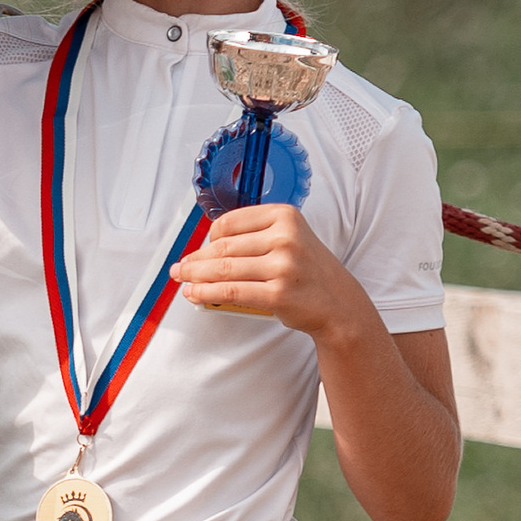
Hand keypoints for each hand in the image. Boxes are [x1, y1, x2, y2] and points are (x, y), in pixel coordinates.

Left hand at [172, 203, 381, 341]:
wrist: (340, 304)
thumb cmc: (308, 271)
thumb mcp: (290, 238)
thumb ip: (255, 236)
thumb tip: (206, 247)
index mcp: (285, 215)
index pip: (230, 222)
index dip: (208, 238)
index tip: (199, 248)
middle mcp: (285, 237)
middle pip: (224, 247)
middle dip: (196, 259)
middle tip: (180, 267)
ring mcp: (283, 266)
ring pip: (224, 269)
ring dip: (196, 276)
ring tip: (183, 280)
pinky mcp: (279, 294)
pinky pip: (231, 292)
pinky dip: (207, 293)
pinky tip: (195, 293)